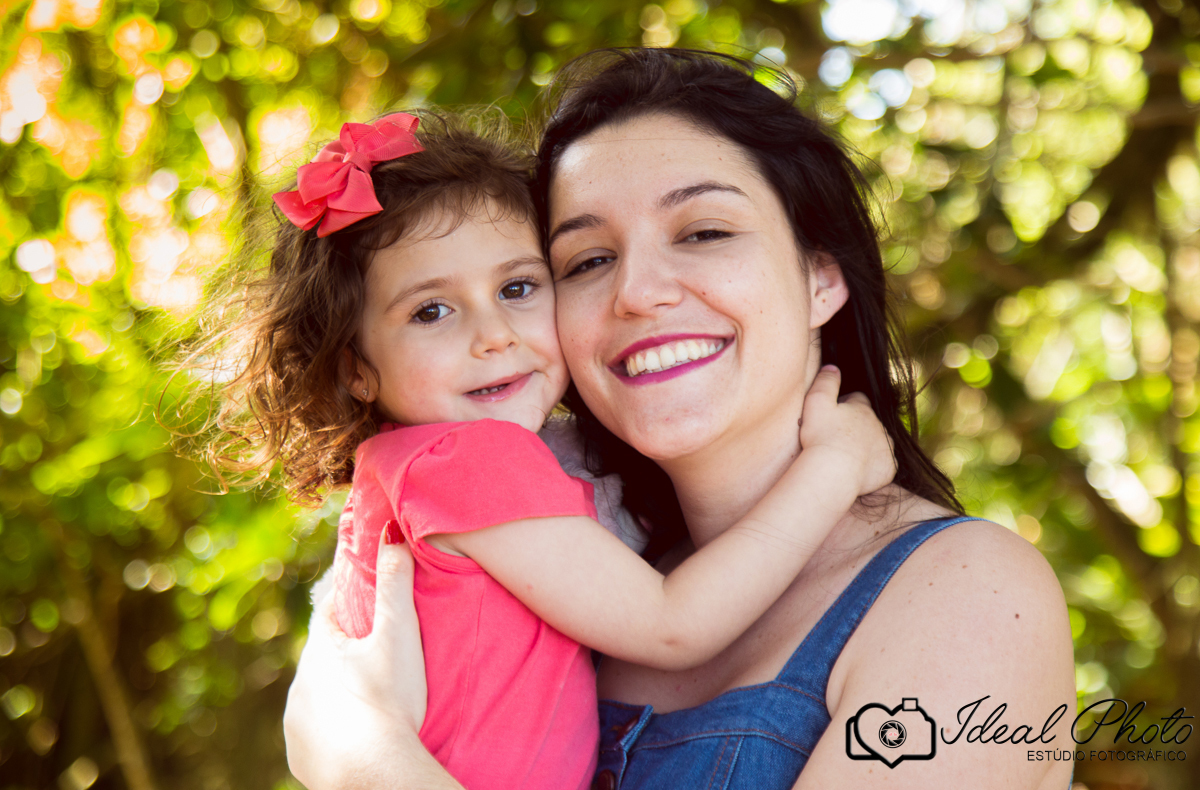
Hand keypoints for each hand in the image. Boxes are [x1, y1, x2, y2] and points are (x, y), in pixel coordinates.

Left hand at [284, 527, 428, 788]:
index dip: (348, 603)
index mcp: (321, 649)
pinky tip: (351, 732)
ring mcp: (296, 722)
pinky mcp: (300, 755)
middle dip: (342, 651)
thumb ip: (395, 582)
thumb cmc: (388, 700)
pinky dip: (331, 728)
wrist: (373, 773)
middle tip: (373, 652)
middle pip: (322, 656)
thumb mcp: (398, 635)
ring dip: (336, 691)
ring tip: (366, 695)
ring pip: (317, 695)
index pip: (331, 613)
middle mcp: (300, 684)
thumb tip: (390, 533)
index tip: (363, 598)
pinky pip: (315, 732)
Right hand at [799, 365, 895, 496]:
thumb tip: (833, 367)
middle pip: (869, 421)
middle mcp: (879, 425)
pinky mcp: (889, 468)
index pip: (857, 399)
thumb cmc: (821, 436)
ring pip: (879, 441)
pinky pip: (884, 464)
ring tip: (848, 455)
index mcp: (862, 408)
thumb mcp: (816, 402)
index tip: (833, 415)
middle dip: (857, 425)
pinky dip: (873, 465)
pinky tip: (858, 470)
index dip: (845, 405)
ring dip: (866, 445)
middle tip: (837, 437)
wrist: (834, 472)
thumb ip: (825, 381)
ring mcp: (886, 447)